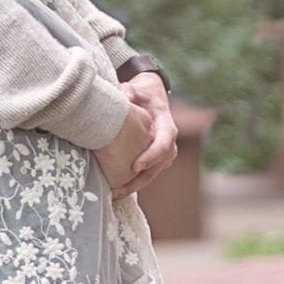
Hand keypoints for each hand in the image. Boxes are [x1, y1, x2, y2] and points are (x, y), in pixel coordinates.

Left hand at [118, 71, 177, 194]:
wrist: (150, 100)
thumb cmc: (143, 95)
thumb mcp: (137, 89)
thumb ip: (130, 92)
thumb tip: (124, 96)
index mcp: (167, 127)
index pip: (164, 144)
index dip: (151, 157)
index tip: (135, 166)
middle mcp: (168, 144)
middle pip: (157, 166)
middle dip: (139, 180)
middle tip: (119, 189)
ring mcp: (162, 155)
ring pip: (151, 174)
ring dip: (134, 186)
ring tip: (115, 194)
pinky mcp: (154, 161)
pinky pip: (145, 175)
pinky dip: (131, 184)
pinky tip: (116, 191)